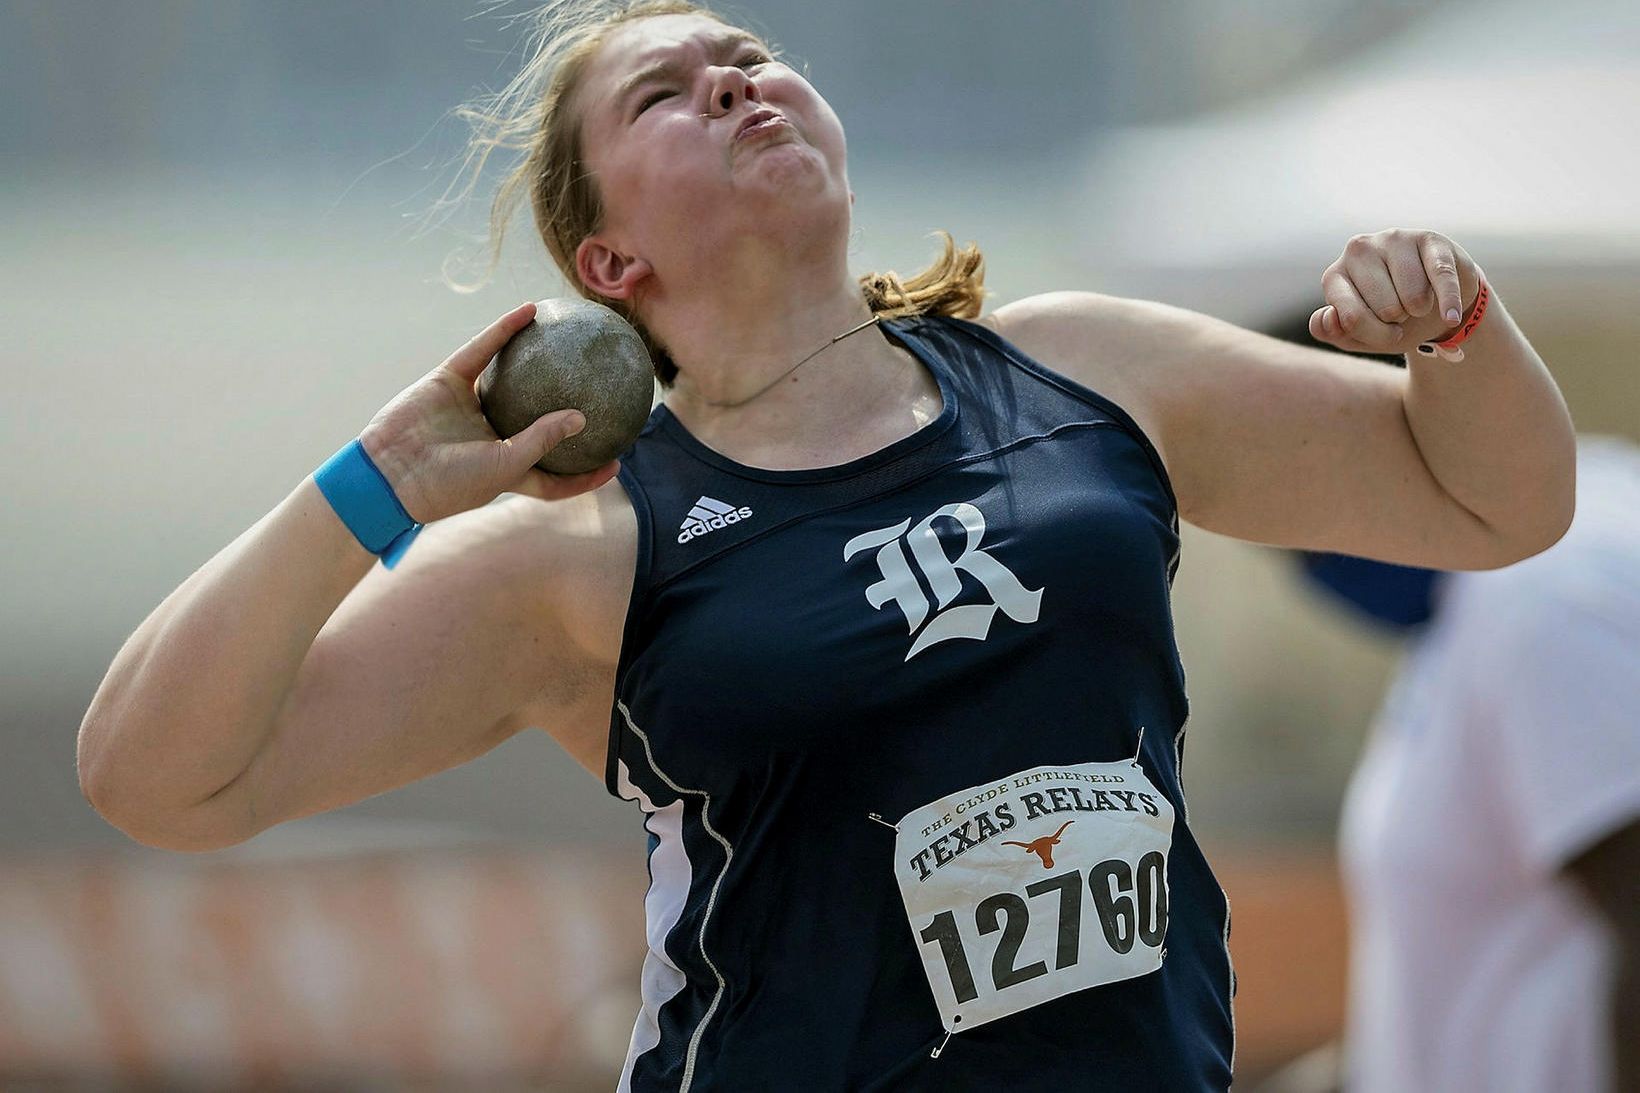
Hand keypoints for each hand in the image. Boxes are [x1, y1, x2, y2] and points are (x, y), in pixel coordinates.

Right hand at [359, 302, 620, 523]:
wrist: (390, 472)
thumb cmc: (452, 482)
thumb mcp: (506, 466)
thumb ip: (543, 440)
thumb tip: (582, 417)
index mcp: (508, 470)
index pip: (555, 477)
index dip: (585, 474)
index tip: (617, 462)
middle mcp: (492, 438)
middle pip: (538, 423)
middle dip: (566, 410)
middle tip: (603, 392)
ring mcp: (470, 408)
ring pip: (511, 379)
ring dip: (537, 358)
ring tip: (571, 338)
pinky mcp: (449, 381)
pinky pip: (483, 350)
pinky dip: (504, 330)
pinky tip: (531, 311)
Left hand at [1310, 229, 1480, 353]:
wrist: (1435, 303)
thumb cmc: (1391, 318)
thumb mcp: (1360, 335)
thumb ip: (1335, 332)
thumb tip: (1327, 317)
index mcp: (1334, 276)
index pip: (1351, 318)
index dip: (1376, 335)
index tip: (1387, 334)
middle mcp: (1358, 250)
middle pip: (1385, 309)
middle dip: (1399, 321)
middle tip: (1402, 312)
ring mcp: (1392, 239)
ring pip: (1413, 296)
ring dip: (1421, 309)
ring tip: (1418, 301)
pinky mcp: (1428, 238)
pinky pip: (1441, 276)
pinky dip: (1449, 303)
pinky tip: (1451, 317)